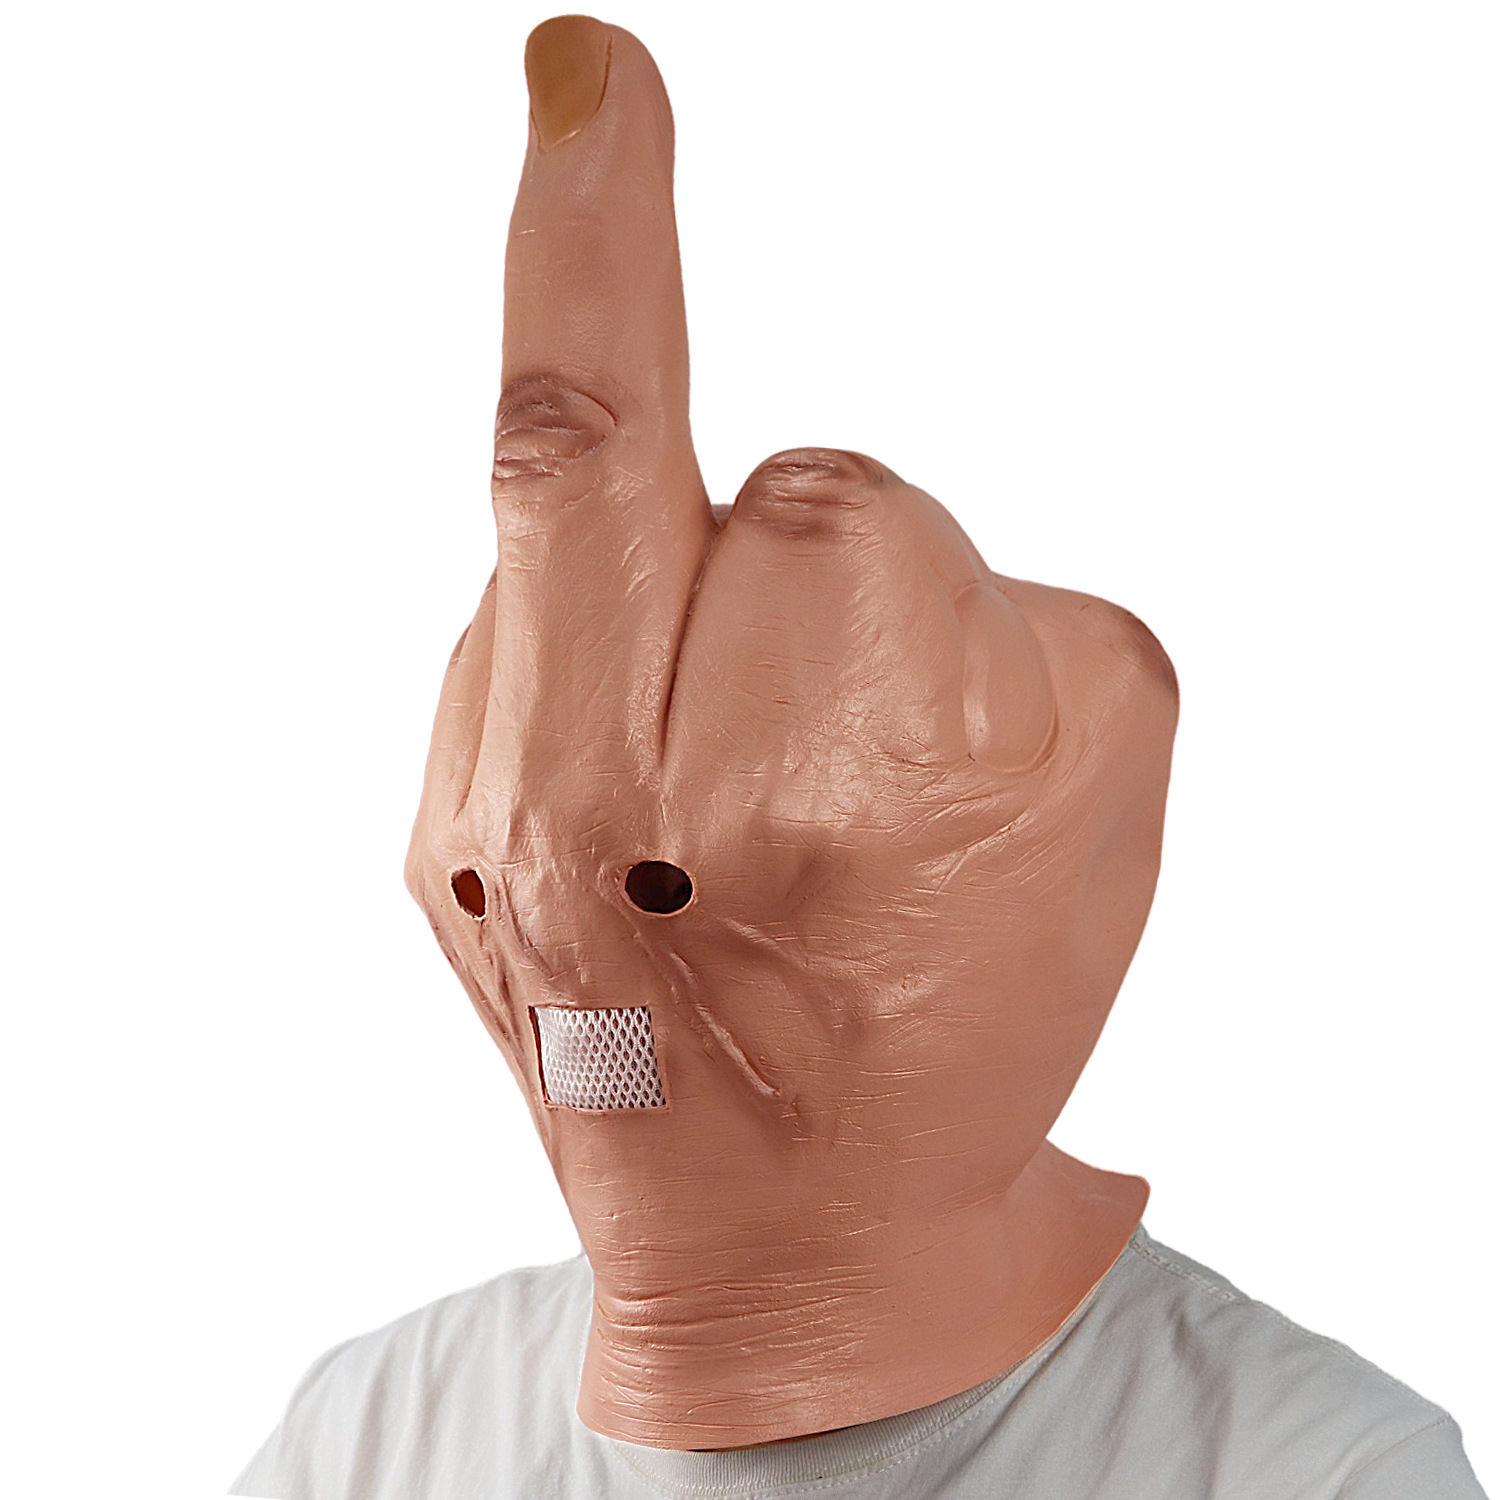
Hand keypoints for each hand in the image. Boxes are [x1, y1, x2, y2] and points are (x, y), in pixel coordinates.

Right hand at [406, 16, 1178, 1449]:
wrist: (826, 1213)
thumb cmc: (632, 1027)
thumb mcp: (475, 861)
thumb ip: (512, 654)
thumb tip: (613, 482)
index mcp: (585, 806)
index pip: (588, 461)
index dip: (586, 256)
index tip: (594, 89)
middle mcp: (787, 773)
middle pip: (792, 482)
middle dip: (744, 585)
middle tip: (746, 769)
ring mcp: (985, 747)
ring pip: (887, 529)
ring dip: (843, 641)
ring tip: (843, 809)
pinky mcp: (1116, 720)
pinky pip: (1007, 599)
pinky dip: (962, 682)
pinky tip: (942, 824)